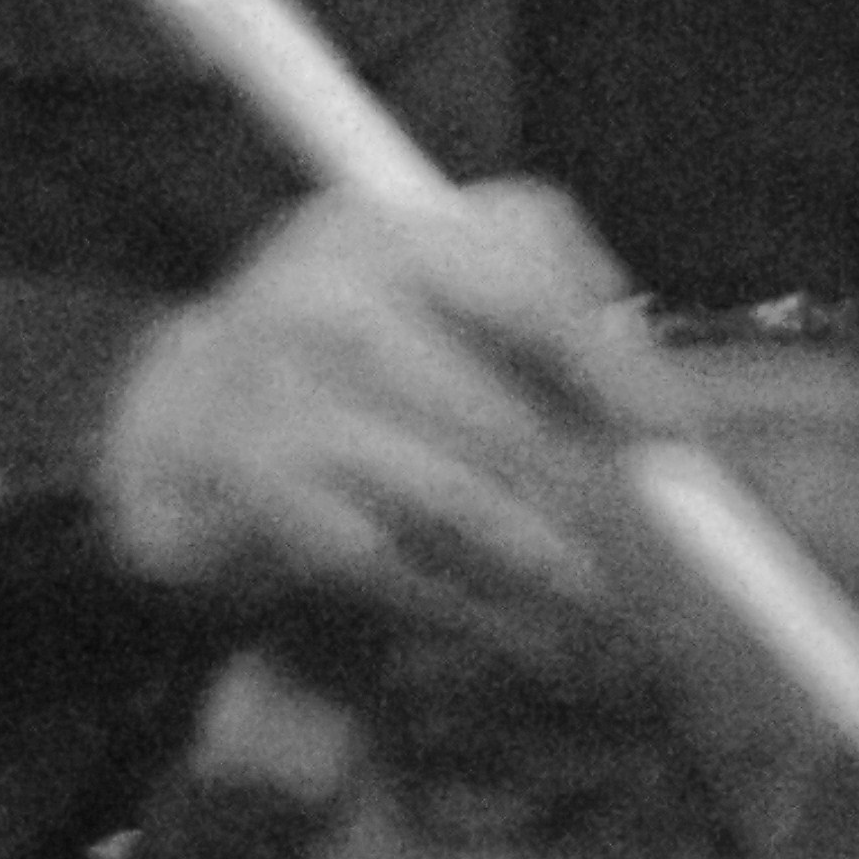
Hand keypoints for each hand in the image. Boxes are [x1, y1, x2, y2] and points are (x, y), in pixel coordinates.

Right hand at [94, 181, 661, 672]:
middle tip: (656, 555)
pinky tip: (514, 631)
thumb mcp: (433, 268)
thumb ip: (544, 284)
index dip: (613, 369)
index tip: (677, 437)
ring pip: (458, 499)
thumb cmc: (354, 339)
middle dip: (588, 495)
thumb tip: (659, 402)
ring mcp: (283, 396)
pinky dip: (465, 607)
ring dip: (543, 565)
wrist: (181, 416)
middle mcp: (324, 297)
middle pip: (499, 415)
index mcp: (382, 227)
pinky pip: (394, 563)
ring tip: (600, 603)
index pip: (523, 288)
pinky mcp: (260, 492)